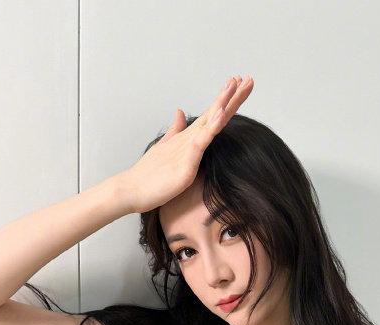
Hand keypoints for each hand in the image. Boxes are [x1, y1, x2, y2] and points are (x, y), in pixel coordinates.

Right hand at [121, 74, 254, 213]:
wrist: (131, 190)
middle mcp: (188, 140)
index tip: (239, 85)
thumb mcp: (165, 149)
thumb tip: (181, 112)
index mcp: (188, 139)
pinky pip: (200, 143)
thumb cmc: (147, 175)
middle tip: (248, 78)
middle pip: (215, 114)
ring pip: (209, 122)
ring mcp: (187, 150)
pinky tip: (220, 114)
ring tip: (235, 85)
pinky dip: (211, 127)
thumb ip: (175, 130)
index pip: (211, 117)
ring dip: (223, 103)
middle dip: (231, 96)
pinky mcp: (185, 164)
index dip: (226, 102)